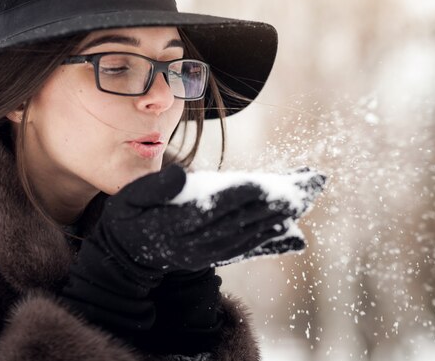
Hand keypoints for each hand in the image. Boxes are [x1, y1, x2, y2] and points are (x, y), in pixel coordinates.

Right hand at [60, 164, 324, 340]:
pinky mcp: (215, 257)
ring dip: (282, 217)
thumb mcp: (129, 198)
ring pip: (251, 235)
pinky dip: (271, 242)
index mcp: (176, 224)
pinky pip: (247, 251)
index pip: (216, 206)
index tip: (270, 182)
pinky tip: (294, 234)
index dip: (244, 194)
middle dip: (277, 201)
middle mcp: (198, 241)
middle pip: (243, 220)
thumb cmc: (126, 219)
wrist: (124, 260)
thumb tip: (180, 174)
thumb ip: (153, 188)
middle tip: (310, 183)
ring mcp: (208, 252)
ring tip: (309, 196)